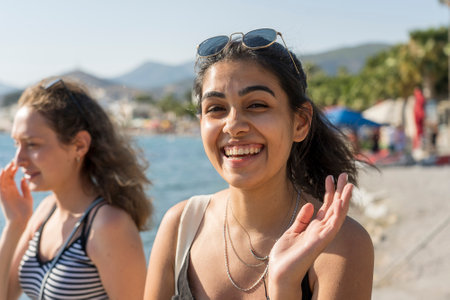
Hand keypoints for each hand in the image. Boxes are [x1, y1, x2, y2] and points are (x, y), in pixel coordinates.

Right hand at [0, 161, 32, 225]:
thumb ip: (25, 188)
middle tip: (14, 161)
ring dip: (5, 172)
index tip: (18, 164)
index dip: (13, 170)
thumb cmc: (25, 211)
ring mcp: (4, 193)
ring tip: (9, 165)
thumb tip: (23, 178)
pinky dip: (0, 178)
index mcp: (13, 190)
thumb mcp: (27, 197)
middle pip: (6, 177)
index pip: (11, 178)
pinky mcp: (2, 196)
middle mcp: (7, 191)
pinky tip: (3, 171)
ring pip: (2, 180)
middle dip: (9, 169)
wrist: (22, 221)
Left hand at [268, 173, 352, 297]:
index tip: (329, 177)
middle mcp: (321, 230)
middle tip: (344, 174)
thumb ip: (302, 220)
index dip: (328, 192)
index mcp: (314, 227)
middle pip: (334, 207)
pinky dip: (338, 213)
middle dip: (339, 191)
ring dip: (344, 199)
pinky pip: (333, 225)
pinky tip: (342, 201)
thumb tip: (311, 205)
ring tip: (349, 184)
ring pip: (337, 214)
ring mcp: (323, 236)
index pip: (325, 206)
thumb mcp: (292, 232)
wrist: (280, 272)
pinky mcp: (321, 241)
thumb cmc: (286, 255)